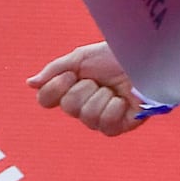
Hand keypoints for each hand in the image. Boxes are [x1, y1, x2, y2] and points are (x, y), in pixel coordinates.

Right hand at [29, 43, 149, 136]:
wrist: (149, 57)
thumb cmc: (118, 55)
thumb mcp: (82, 57)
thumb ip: (55, 70)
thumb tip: (30, 83)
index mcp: (72, 89)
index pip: (46, 100)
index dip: (55, 88)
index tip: (72, 74)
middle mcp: (84, 106)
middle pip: (68, 107)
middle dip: (85, 88)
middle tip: (101, 79)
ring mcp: (103, 118)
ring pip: (87, 117)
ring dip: (102, 97)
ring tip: (115, 89)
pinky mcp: (122, 125)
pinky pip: (107, 124)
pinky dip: (115, 108)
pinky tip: (125, 100)